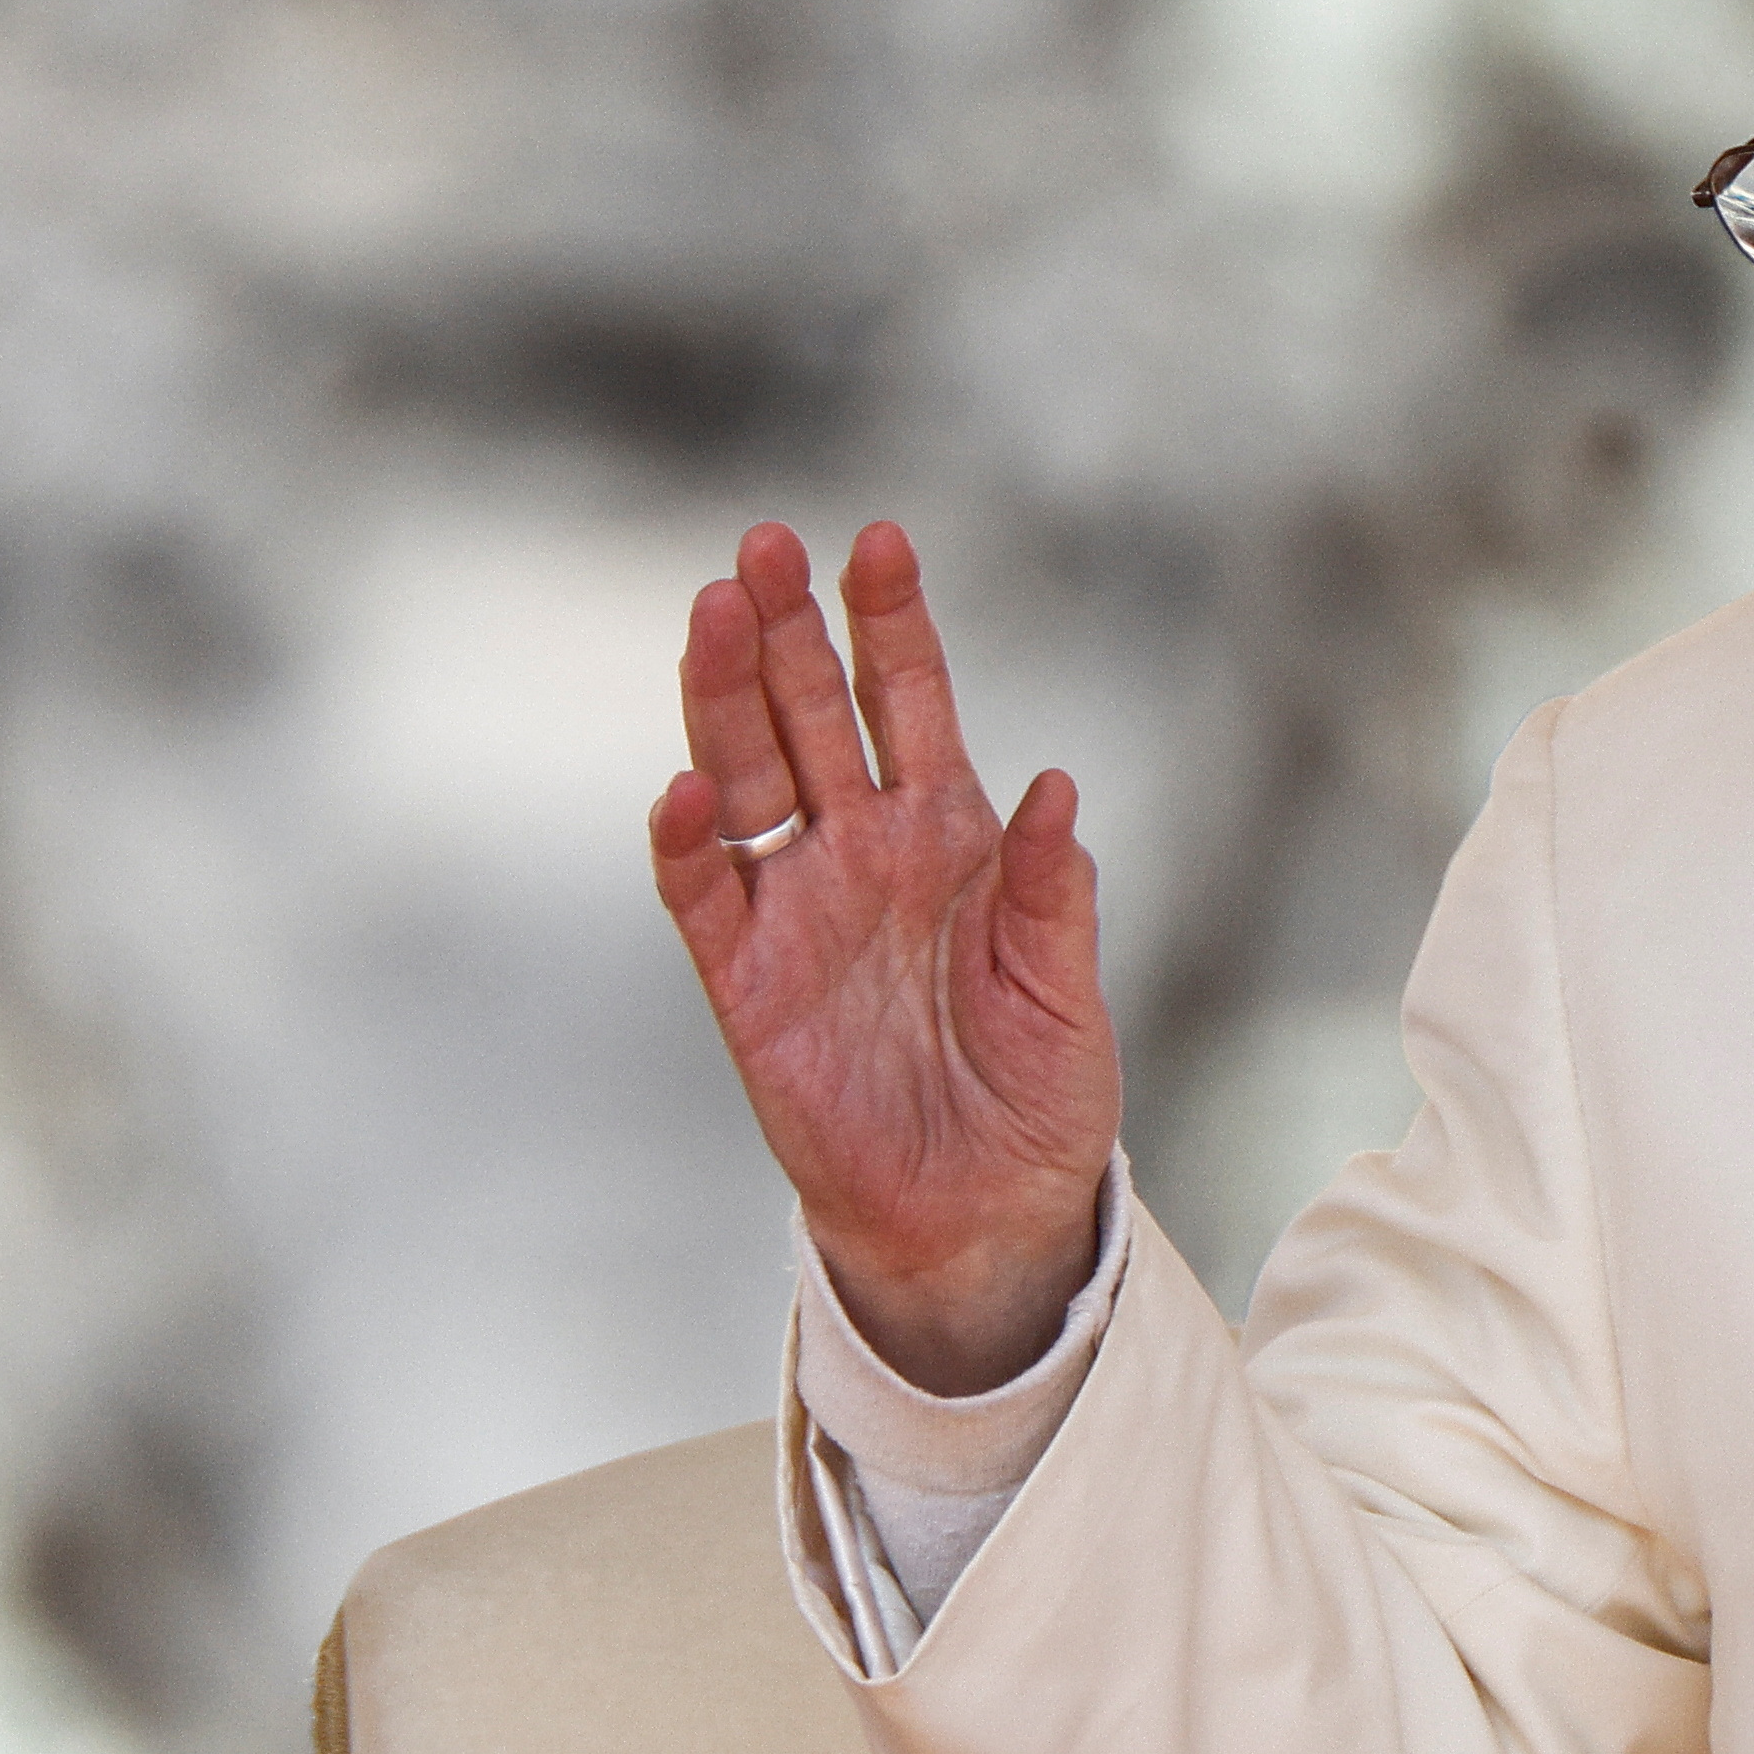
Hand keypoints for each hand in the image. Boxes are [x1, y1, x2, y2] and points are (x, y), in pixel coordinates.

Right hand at [650, 521, 1119, 1394]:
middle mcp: (862, 850)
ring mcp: (798, 909)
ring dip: (724, 698)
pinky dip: (688, 846)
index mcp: (949, 832)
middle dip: (785, 628)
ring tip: (714, 613)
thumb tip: (1057, 787)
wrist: (987, 1213)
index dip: (890, 622)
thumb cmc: (1038, 1094)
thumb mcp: (1067, 989)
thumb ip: (1053, 891)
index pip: (908, 701)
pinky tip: (686, 789)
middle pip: (809, 714)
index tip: (880, 540)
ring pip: (746, 778)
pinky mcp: (748, 985)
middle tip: (764, 544)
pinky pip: (705, 901)